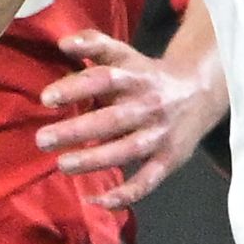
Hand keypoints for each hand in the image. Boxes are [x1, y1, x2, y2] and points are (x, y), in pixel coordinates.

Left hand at [34, 26, 221, 207]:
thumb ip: (94, 44)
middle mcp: (149, 106)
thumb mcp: (126, 54)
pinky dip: (126, 195)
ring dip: (95, 160)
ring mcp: (159, 135)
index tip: (46, 98)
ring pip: (127, 150)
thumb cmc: (147, 76)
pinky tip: (99, 201)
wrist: (200, 93)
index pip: (104, 79)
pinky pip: (147, 181)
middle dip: (77, 130)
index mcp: (136, 77)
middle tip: (42, 139)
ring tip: (63, 164)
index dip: (76, 88)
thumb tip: (63, 42)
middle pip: (112, 119)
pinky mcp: (168, 159)